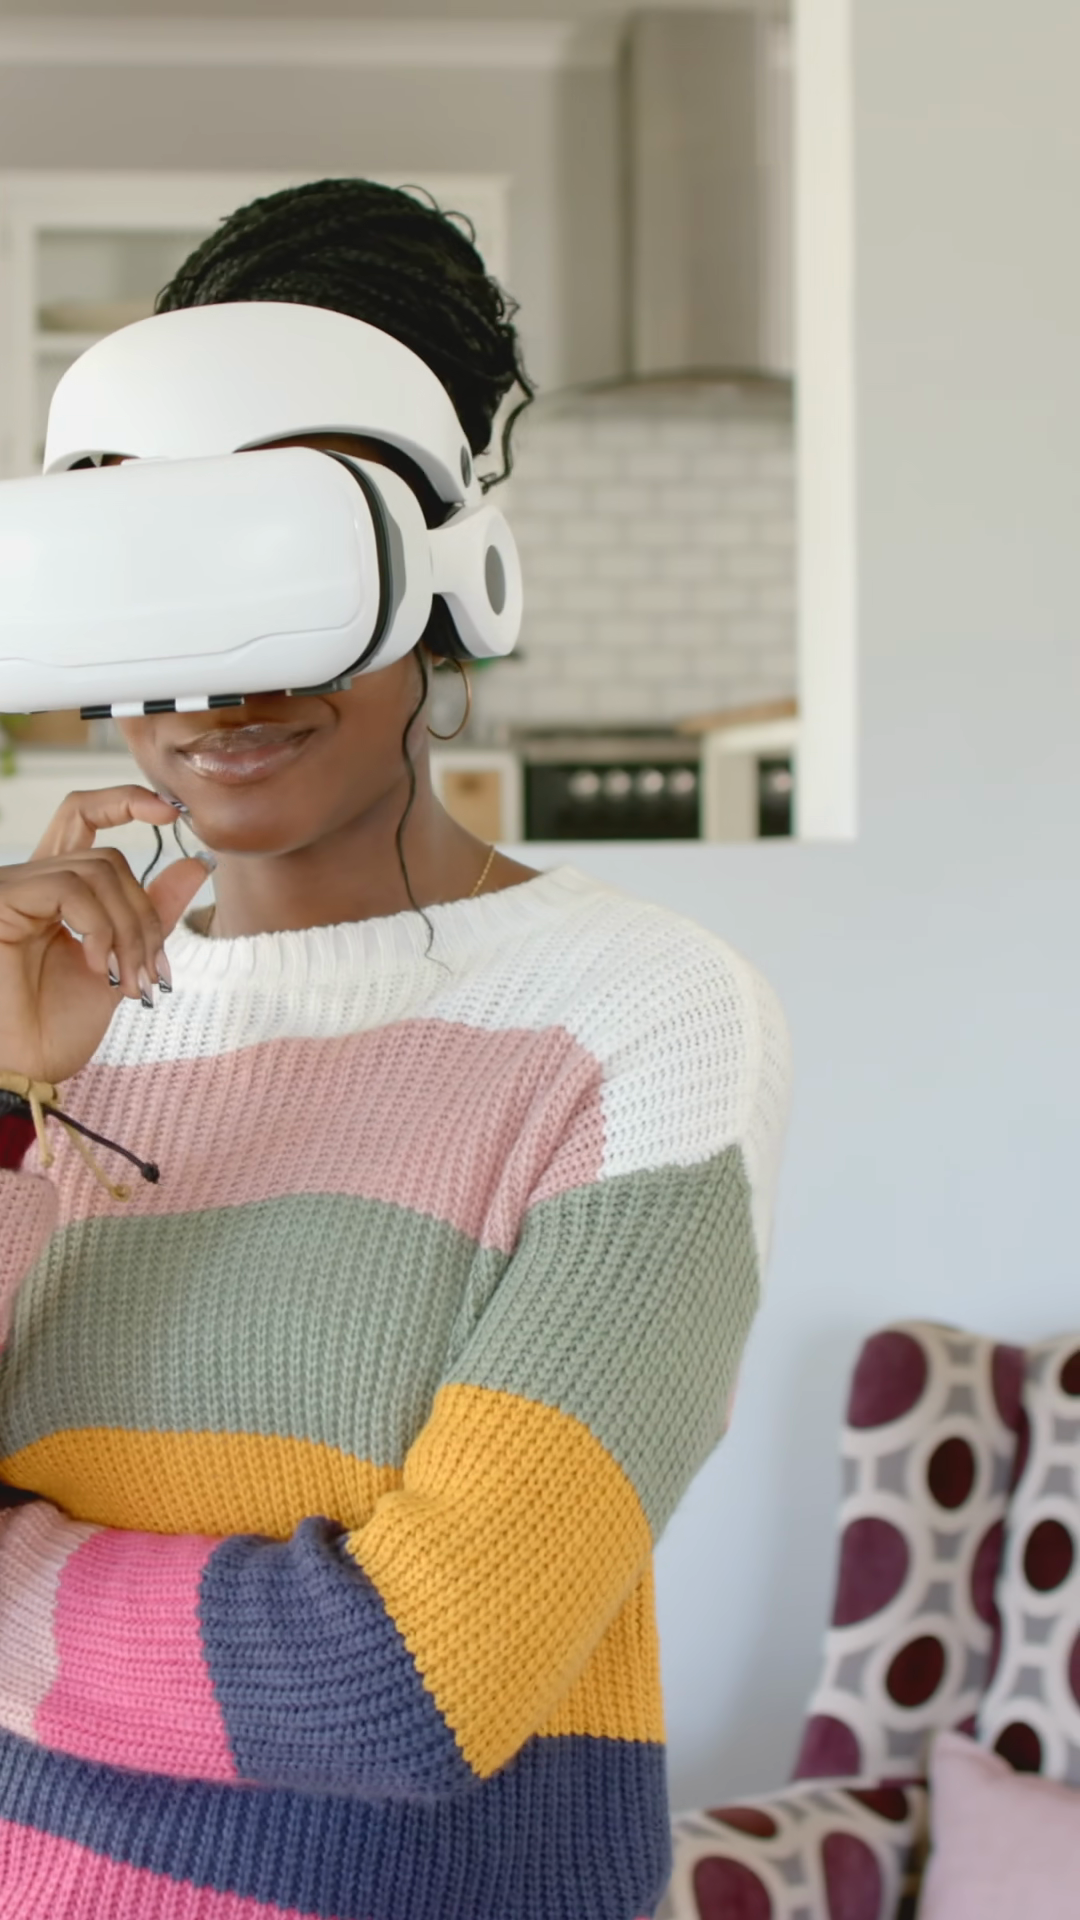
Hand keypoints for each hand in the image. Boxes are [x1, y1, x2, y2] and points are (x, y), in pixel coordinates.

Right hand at [0, 787, 210, 1085]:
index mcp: (53, 889)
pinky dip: (99, 927)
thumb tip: (196, 862)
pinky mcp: (1, 900)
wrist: (24, 1070)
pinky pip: (70, 887)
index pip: (83, 816)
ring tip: (128, 981)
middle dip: (144, 912)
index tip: (172, 813)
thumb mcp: (122, 963)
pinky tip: (97, 966)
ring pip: (97, 870)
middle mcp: (29, 880)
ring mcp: (12, 888)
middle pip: (106, 854)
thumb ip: (152, 913)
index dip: (125, 801)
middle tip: (152, 971)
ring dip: (129, 929)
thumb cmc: (57, 1027)